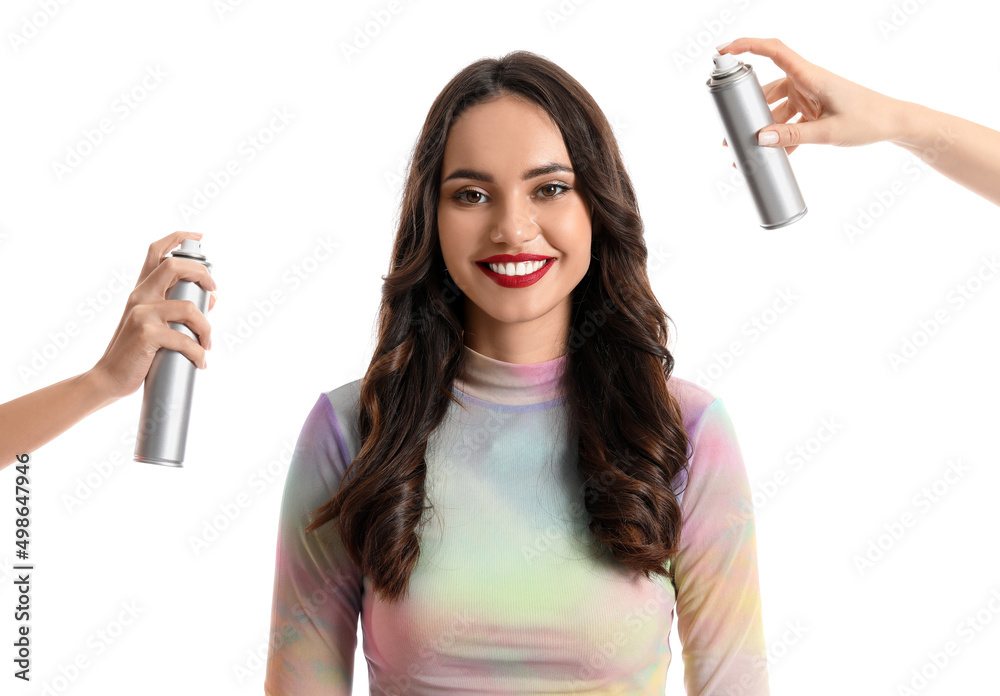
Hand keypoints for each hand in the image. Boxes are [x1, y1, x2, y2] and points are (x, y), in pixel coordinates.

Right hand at [89, 231, 216, 400]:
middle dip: (202, 273)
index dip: (178, 238)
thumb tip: (212, 297)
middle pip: (173, 266)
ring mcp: (141, 313)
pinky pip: (184, 338)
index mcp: (142, 290)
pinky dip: (198, 352)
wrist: (108, 378)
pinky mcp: (145, 334)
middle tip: (214, 291)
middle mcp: (139, 296)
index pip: (156, 252)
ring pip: (188, 308)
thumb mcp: (157, 325)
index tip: (199, 237)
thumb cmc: (136, 353)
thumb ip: (179, 309)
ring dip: (206, 328)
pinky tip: (200, 362)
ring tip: (207, 345)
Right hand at [718, 37, 905, 154]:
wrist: (894, 124)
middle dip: (747, 109)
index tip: (723, 52)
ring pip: (776, 109)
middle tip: (730, 132)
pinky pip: (789, 122)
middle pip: (767, 89)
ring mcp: (809, 96)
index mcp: (810, 76)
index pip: (773, 50)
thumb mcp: (829, 133)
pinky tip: (772, 156)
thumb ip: (793, 136)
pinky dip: (780, 137)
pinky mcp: (814, 110)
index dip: (746, 46)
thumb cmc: (869, 120)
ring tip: (747, 151)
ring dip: (763, 128)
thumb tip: (759, 138)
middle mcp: (806, 82)